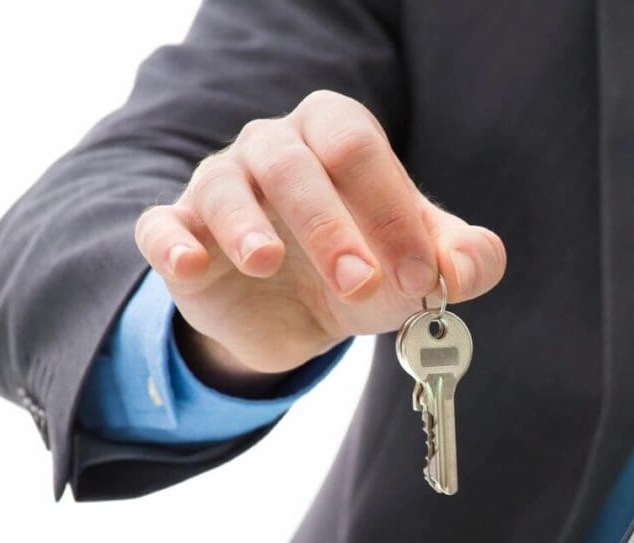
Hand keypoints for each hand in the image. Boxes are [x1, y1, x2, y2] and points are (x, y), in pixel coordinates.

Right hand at [134, 91, 506, 393]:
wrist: (300, 317)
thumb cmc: (365, 267)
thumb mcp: (420, 269)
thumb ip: (464, 262)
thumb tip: (472, 265)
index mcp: (334, 134)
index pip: (359, 149)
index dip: (392, 210)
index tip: (422, 278)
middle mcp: (272, 147)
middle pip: (294, 165)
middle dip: (329, 225)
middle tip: (361, 282)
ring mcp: (219, 185)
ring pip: (224, 188)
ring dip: (248, 227)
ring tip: (268, 261)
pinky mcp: (178, 234)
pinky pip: (161, 225)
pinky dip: (172, 242)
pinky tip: (190, 263)